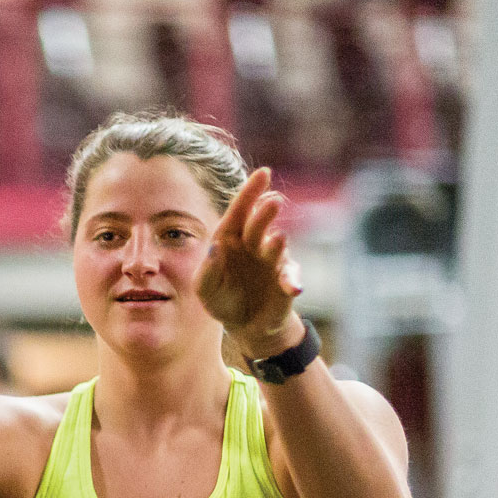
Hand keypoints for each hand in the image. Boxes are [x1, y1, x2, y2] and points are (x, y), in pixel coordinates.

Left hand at [197, 168, 304, 359]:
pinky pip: (291, 279)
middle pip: (259, 225)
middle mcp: (254, 244)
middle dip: (265, 214)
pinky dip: (292, 281)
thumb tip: (214, 249)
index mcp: (230, 239)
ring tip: (278, 239)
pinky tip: (293, 287)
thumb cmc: (221, 299)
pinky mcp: (286, 282)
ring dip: (277, 244)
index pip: (239, 212)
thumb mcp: (205, 289)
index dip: (250, 192)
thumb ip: (207, 271)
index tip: (264, 172)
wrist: (245, 325)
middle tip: (272, 202)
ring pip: (277, 248)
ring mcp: (273, 262)